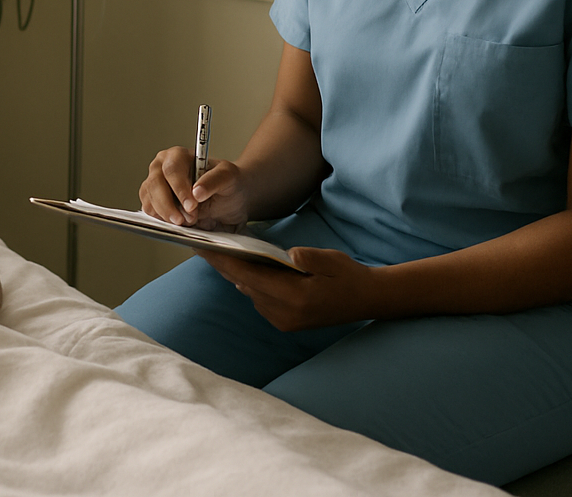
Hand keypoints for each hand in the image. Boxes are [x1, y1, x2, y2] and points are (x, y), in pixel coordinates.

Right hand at [139, 145, 250, 229]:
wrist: (230, 198)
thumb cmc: (227, 182)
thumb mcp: (229, 177)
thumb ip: (214, 181)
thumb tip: (196, 192)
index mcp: (178, 156)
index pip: (172, 170)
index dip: (180, 188)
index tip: (192, 205)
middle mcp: (162, 167)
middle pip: (155, 185)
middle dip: (171, 206)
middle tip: (189, 219)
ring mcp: (155, 185)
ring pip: (150, 200)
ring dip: (167, 215)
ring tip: (189, 220)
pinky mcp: (153, 201)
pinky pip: (149, 211)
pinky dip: (163, 220)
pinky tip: (179, 220)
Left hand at [198, 246, 372, 331]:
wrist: (367, 300)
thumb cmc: (348, 276)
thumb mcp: (331, 259)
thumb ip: (307, 257)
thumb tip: (284, 256)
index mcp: (296, 297)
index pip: (251, 277)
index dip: (226, 262)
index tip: (206, 249)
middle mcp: (286, 313)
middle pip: (246, 286)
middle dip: (226, 267)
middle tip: (203, 248)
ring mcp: (285, 321)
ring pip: (251, 294)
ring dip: (237, 276)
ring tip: (219, 255)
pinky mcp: (286, 323)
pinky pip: (261, 302)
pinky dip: (252, 286)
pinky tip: (244, 270)